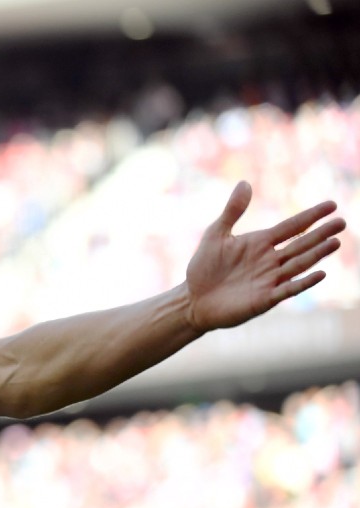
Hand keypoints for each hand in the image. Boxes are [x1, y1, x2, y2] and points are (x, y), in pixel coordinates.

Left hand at [185, 181, 346, 331]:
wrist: (192, 298)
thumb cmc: (204, 266)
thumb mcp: (216, 233)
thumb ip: (233, 210)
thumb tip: (245, 182)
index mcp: (261, 243)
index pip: (292, 227)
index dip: (311, 216)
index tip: (331, 205)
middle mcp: (270, 260)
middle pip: (301, 245)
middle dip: (321, 234)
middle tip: (341, 222)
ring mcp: (270, 280)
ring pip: (299, 264)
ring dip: (316, 254)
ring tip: (334, 242)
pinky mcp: (264, 299)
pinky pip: (288, 289)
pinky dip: (303, 282)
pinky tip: (320, 273)